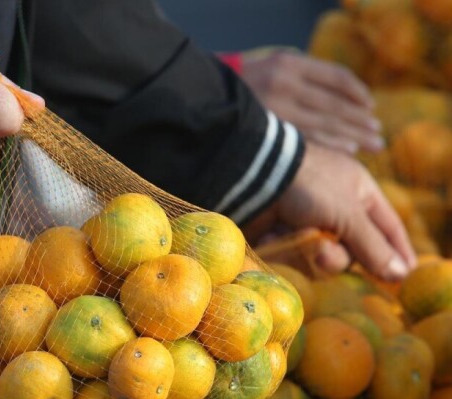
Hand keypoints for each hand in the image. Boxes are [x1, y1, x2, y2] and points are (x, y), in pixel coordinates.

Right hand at [239, 49, 382, 154]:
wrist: (204, 100)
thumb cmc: (245, 86)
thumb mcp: (272, 68)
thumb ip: (303, 78)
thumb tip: (345, 99)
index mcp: (288, 64)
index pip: (335, 77)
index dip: (357, 91)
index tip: (370, 105)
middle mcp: (283, 85)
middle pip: (334, 104)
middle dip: (360, 119)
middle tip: (378, 132)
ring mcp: (274, 110)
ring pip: (325, 124)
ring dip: (353, 135)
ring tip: (373, 143)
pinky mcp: (268, 131)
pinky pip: (307, 139)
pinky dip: (331, 144)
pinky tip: (348, 150)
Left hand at [245, 143, 416, 279]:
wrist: (255, 178)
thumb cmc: (310, 186)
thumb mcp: (347, 213)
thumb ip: (373, 246)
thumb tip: (401, 273)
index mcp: (359, 193)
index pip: (388, 227)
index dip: (397, 252)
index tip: (405, 276)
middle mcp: (337, 209)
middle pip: (354, 251)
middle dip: (341, 257)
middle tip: (324, 254)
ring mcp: (309, 223)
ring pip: (325, 258)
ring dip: (316, 256)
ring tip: (302, 242)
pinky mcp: (284, 235)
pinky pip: (298, 257)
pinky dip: (291, 252)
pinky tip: (280, 238)